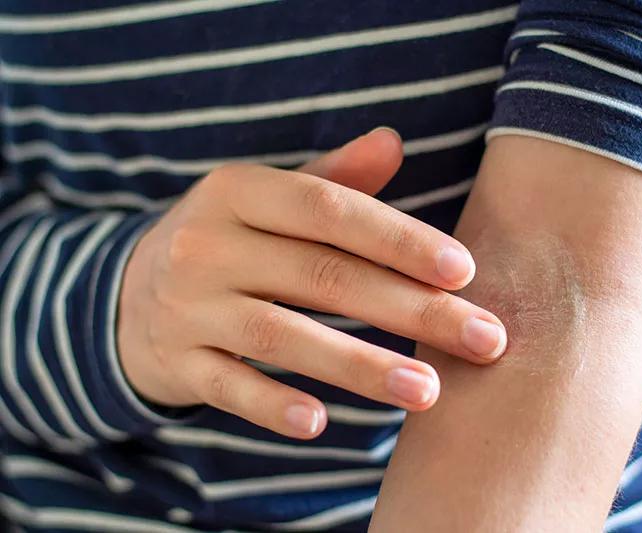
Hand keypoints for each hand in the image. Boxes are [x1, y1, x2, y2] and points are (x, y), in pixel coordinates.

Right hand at [117, 128, 506, 438]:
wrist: (129, 293)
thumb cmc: (229, 241)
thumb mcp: (266, 200)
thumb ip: (332, 178)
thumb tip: (395, 141)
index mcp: (238, 192)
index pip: (329, 210)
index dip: (398, 238)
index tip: (464, 271)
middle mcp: (208, 244)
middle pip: (322, 277)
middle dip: (411, 310)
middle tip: (483, 340)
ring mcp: (187, 306)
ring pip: (282, 336)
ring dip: (360, 367)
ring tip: (429, 391)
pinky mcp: (176, 362)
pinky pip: (227, 387)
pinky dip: (272, 405)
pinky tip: (322, 426)